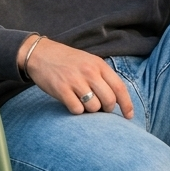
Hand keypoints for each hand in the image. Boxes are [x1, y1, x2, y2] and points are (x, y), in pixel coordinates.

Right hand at [19, 37, 133, 117]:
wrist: (41, 54)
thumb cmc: (68, 61)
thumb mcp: (89, 61)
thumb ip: (103, 77)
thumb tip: (117, 100)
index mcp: (99, 65)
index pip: (119, 88)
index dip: (127, 105)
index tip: (129, 116)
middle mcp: (89, 72)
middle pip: (109, 101)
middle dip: (107, 109)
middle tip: (100, 107)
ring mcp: (75, 81)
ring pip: (94, 107)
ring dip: (90, 110)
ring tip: (82, 101)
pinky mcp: (61, 89)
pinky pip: (77, 109)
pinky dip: (76, 110)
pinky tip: (72, 102)